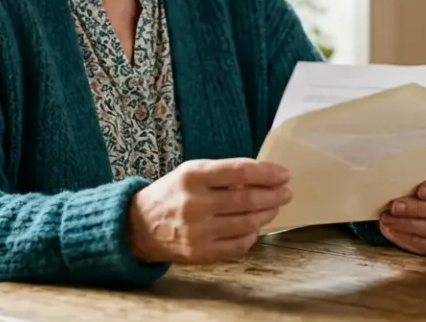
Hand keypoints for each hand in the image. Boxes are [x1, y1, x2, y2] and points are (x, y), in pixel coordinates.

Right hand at [128, 158, 291, 263]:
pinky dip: (252, 235)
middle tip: (286, 193)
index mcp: (192, 176)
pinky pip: (239, 245)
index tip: (284, 174)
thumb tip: (263, 179)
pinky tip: (254, 226)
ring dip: (267, 214)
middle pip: (248, 200)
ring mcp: (197, 231)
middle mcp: (195, 204)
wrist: (140, 226)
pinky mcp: (200, 253)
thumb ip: (224, 174)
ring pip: (247, 223)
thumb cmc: (173, 194)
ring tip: (273, 208)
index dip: (268, 173)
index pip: (241, 172)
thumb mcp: (191, 172)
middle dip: (274, 196)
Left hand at [379, 165, 425, 255]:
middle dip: (417, 209)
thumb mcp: (418, 173)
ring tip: (388, 219)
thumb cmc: (418, 181)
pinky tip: (391, 231)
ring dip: (408, 224)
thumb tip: (394, 180)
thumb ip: (414, 174)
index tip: (420, 190)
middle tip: (394, 206)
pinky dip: (407, 238)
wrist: (416, 198)